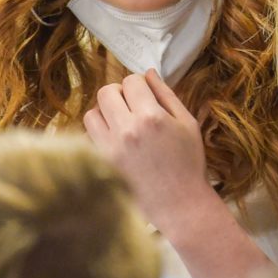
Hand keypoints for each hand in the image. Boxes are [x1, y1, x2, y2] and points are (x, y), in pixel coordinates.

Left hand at [83, 69, 210, 229]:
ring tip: (121, 124)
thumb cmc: (188, 162)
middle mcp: (127, 130)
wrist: (179, 204)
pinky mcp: (101, 164)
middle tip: (132, 107)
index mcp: (151, 117)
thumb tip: (148, 73)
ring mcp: (110, 148)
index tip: (145, 95)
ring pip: (91, 113)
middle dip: (119, 94)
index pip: (131, 81)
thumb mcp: (187, 123)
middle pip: (106, 92)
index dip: (139, 85)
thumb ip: (166, 95)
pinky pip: (88, 137)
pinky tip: (116, 142)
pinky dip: (99, 134)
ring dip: (105, 113)